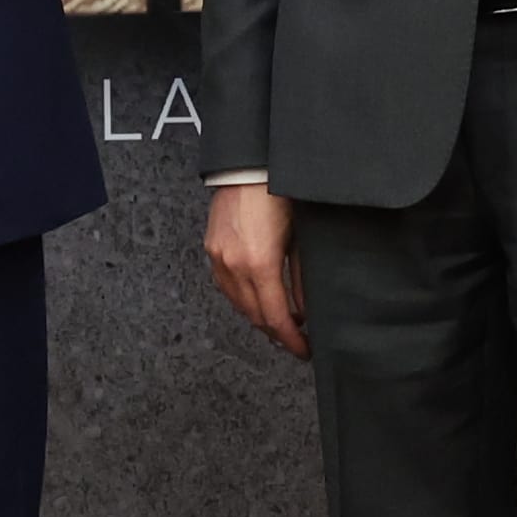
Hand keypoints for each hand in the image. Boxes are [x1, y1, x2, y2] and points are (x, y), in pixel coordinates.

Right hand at [206, 179, 307, 358]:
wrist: (248, 166)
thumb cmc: (279, 193)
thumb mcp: (300, 238)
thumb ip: (301, 279)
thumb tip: (304, 310)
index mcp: (259, 264)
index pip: (275, 317)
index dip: (291, 339)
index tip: (304, 350)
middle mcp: (234, 265)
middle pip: (254, 316)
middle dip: (276, 333)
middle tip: (296, 341)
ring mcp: (218, 257)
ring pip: (238, 304)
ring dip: (258, 317)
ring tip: (280, 322)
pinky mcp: (211, 248)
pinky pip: (225, 286)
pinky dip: (242, 299)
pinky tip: (257, 299)